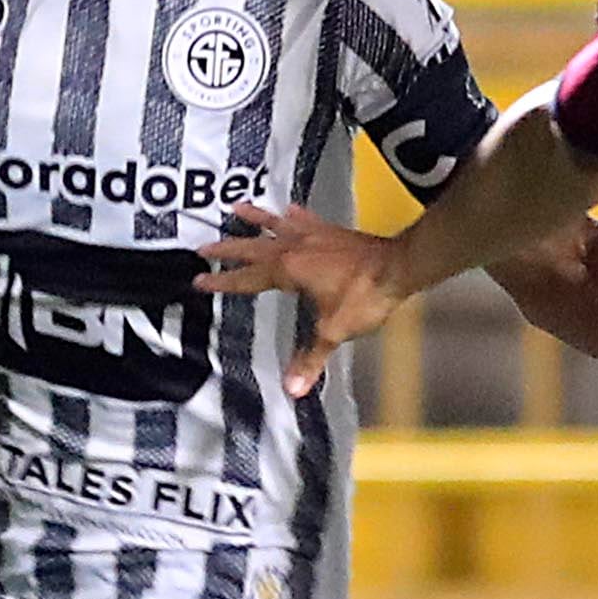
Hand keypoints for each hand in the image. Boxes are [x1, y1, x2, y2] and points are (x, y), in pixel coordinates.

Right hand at [202, 200, 415, 398]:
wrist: (399, 266)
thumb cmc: (365, 296)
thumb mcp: (334, 331)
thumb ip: (311, 358)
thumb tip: (292, 390)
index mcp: (288, 270)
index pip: (247, 278)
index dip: (222, 281)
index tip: (198, 280)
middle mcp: (295, 248)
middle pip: (254, 247)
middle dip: (228, 248)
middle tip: (204, 248)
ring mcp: (314, 236)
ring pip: (276, 224)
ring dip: (256, 218)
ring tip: (237, 208)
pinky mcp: (332, 233)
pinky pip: (306, 221)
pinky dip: (295, 216)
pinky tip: (290, 210)